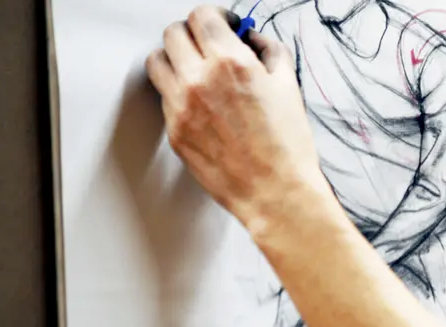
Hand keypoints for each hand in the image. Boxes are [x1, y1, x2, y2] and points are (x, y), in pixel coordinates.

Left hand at [145, 6, 327, 232]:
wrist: (275, 191)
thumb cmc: (286, 146)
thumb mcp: (289, 85)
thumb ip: (269, 50)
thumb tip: (252, 38)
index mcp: (230, 63)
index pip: (202, 16)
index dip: (215, 16)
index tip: (223, 24)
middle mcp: (199, 80)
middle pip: (173, 33)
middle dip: (192, 33)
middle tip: (206, 43)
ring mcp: (180, 107)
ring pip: (157, 62)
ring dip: (174, 58)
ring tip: (192, 68)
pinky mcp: (174, 131)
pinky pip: (164, 97)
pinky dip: (177, 92)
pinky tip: (199, 101)